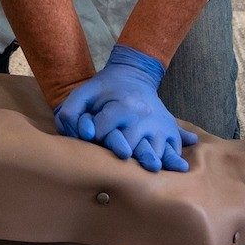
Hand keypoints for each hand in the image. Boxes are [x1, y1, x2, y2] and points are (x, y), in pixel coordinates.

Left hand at [54, 44, 197, 171]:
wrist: (134, 74)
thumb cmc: (105, 87)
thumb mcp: (84, 92)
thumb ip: (70, 112)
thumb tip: (82, 135)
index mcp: (125, 106)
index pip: (105, 133)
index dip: (94, 137)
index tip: (91, 136)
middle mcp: (146, 116)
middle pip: (132, 149)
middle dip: (120, 156)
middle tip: (115, 156)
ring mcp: (161, 124)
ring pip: (156, 154)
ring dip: (148, 164)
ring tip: (143, 170)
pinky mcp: (170, 129)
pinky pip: (174, 150)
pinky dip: (171, 162)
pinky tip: (170, 169)